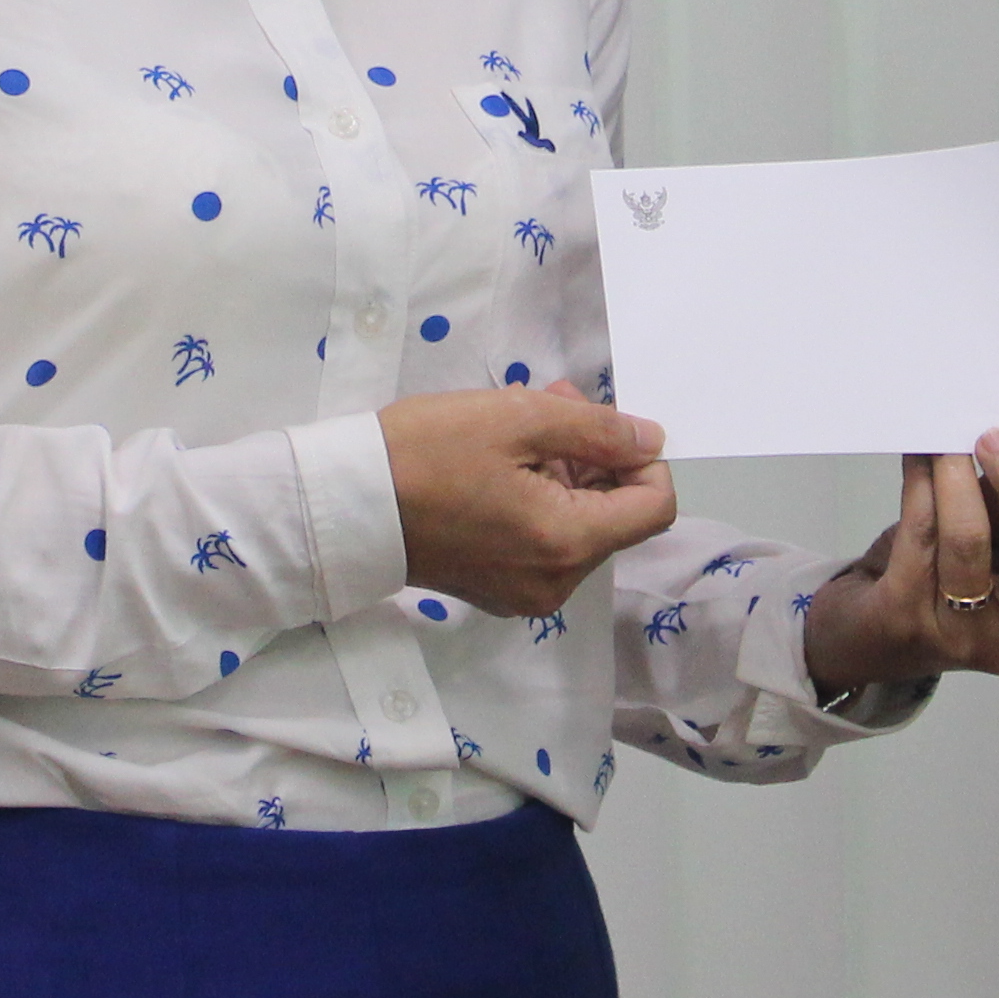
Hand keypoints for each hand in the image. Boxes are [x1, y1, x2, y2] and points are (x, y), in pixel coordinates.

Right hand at [382, 381, 679, 617]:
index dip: (643, 458)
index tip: (601, 423)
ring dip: (567, 473)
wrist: (345, 504)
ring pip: (581, 527)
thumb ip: (596, 430)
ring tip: (522, 426)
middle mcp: (556, 583)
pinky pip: (546, 544)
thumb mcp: (518, 419)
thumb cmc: (427, 453)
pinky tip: (503, 465)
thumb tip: (651, 441)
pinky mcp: (498, 591)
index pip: (653, 507)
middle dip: (596, 457)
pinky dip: (541, 502)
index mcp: (566, 544)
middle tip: (551, 403)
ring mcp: (525, 594)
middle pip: (616, 517)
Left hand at [797, 430, 998, 689]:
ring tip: (948, 442)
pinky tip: (918, 456)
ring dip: (959, 477)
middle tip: (994, 437)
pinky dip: (920, 484)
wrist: (874, 641)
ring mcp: (965, 634)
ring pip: (971, 541)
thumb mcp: (995, 551)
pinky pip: (919, 534)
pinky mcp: (908, 618)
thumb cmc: (945, 585)